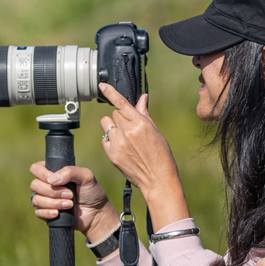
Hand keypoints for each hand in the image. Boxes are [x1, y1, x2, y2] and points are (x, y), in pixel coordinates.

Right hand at [29, 161, 118, 239]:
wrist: (96, 213)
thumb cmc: (91, 192)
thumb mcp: (86, 176)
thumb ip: (70, 171)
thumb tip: (51, 180)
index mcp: (53, 172)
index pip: (36, 168)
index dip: (42, 174)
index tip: (55, 181)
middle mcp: (46, 185)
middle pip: (34, 185)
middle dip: (53, 191)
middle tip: (70, 194)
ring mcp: (45, 199)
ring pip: (36, 199)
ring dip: (53, 202)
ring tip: (70, 205)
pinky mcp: (46, 213)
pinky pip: (38, 212)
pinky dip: (48, 212)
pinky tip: (58, 213)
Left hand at [98, 83, 189, 225]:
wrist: (158, 180)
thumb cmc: (162, 156)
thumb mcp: (156, 132)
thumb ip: (145, 114)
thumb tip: (141, 98)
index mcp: (140, 124)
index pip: (121, 103)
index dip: (111, 92)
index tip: (102, 85)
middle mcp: (127, 131)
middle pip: (114, 113)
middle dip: (121, 117)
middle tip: (131, 128)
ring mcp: (118, 143)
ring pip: (107, 124)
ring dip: (113, 126)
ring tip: (124, 137)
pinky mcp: (111, 154)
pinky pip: (105, 139)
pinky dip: (111, 140)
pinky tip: (122, 148)